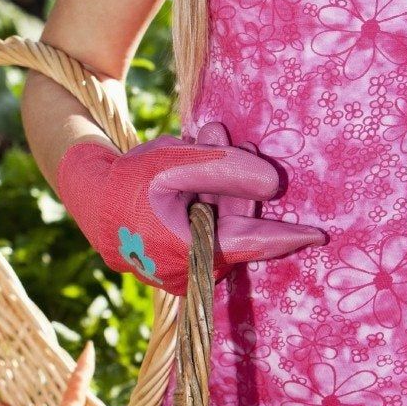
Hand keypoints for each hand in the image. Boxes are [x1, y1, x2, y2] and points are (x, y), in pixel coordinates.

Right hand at [55, 121, 327, 294]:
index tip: (321, 235)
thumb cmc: (128, 179)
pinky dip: (202, 198)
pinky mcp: (174, 264)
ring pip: (219, 222)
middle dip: (233, 179)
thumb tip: (274, 185)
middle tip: (220, 134)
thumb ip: (227, 170)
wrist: (85, 193)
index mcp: (191, 252)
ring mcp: (181, 271)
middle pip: (234, 223)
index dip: (288, 236)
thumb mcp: (177, 163)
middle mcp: (190, 271)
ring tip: (203, 139)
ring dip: (216, 182)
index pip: (251, 242)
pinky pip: (203, 229)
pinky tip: (187, 170)